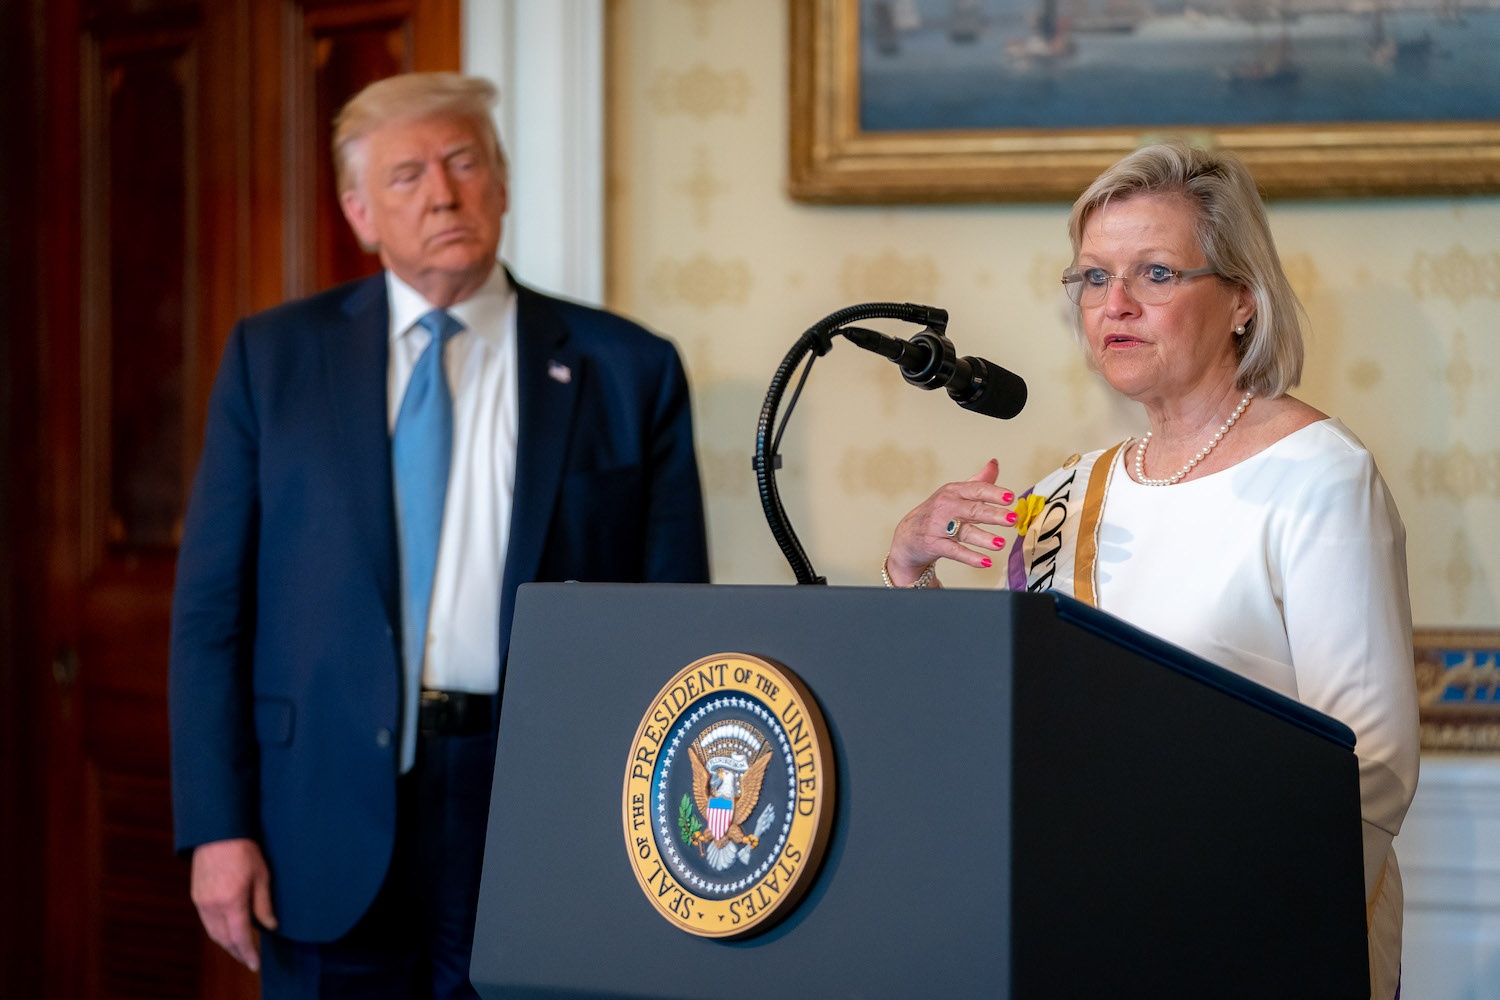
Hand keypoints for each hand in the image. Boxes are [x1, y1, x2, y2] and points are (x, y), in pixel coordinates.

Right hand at [190, 837, 277, 970]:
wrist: (217, 832)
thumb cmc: (244, 850)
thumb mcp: (262, 876)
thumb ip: (264, 905)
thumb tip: (271, 926)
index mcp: (231, 902)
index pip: (240, 937)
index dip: (248, 953)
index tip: (255, 964)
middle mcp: (213, 906)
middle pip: (224, 940)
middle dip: (237, 952)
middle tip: (249, 960)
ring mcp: (202, 902)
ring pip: (213, 933)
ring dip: (226, 944)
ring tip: (240, 949)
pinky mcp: (196, 897)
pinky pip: (206, 922)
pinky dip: (217, 932)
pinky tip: (227, 931)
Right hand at [887, 459, 1016, 585]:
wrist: (908, 535)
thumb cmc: (938, 513)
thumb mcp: (955, 494)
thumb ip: (978, 481)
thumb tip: (995, 463)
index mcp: (953, 491)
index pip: (976, 490)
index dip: (994, 493)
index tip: (1010, 498)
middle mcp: (945, 506)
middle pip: (973, 510)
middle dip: (993, 514)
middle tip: (1012, 519)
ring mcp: (938, 526)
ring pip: (964, 531)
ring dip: (983, 538)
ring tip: (1001, 544)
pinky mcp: (934, 544)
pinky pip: (954, 551)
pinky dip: (970, 557)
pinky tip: (986, 562)